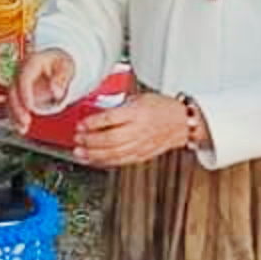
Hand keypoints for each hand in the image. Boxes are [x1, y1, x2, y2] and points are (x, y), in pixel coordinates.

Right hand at [8, 49, 75, 130]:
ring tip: (22, 129)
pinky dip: (16, 117)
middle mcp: (21, 72)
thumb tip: (56, 92)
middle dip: (17, 108)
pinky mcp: (19, 93)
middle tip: (26, 121)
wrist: (56, 61)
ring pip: (11, 100)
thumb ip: (61, 79)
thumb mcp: (66, 67)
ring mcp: (18, 82)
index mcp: (31, 62)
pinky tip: (21, 128)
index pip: (24, 78)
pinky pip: (14, 105)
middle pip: (13, 90)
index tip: (30, 107)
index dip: (25, 93)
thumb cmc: (60, 62)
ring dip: (14, 115)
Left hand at [73, 94, 187, 167]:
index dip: (93, 123)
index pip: (111, 118)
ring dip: (93, 154)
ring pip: (113, 153)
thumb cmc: (163, 107)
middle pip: (110, 139)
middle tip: (77, 139)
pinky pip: (120, 161)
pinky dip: (104, 162)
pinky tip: (94, 160)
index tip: (81, 124)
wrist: (183, 122)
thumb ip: (119, 105)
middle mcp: (139, 130)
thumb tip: (98, 111)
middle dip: (90, 141)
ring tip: (80, 153)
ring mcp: (141, 145)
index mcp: (138, 112)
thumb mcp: (140, 98)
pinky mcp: (142, 155)